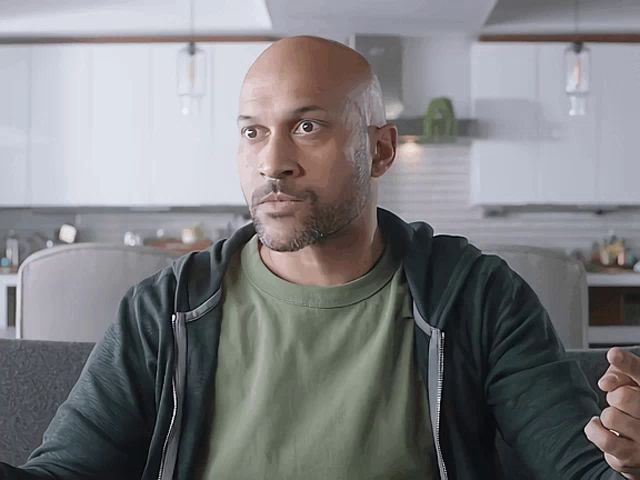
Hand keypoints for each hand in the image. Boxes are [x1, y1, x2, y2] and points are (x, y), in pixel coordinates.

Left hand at [584, 347, 639, 478]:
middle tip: (623, 405)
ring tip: (618, 420)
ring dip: (607, 417)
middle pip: (622, 397)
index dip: (626, 363)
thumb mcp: (629, 383)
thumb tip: (606, 383)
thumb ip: (619, 374)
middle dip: (615, 398)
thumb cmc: (633, 406)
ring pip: (610, 417)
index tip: (613, 354)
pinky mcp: (631, 457)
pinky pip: (604, 439)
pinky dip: (595, 431)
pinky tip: (603, 429)